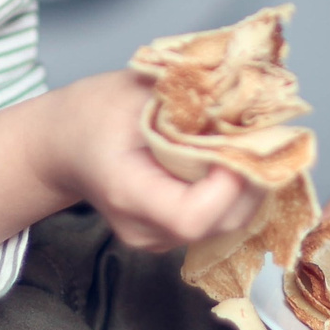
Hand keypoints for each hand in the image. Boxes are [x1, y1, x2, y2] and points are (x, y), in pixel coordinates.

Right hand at [39, 70, 265, 252]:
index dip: (228, 185)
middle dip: (253, 177)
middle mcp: (145, 229)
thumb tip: (243, 92)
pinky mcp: (174, 233)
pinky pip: (221, 218)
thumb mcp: (134, 90)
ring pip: (229, 223)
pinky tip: (238, 155)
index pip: (191, 215)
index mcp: (127, 195)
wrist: (63, 145)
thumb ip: (187, 97)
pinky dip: (238, 188)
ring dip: (252, 182)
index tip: (243, 143)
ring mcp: (160, 238)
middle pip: (221, 222)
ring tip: (256, 140)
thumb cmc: (91, 114)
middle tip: (266, 133)